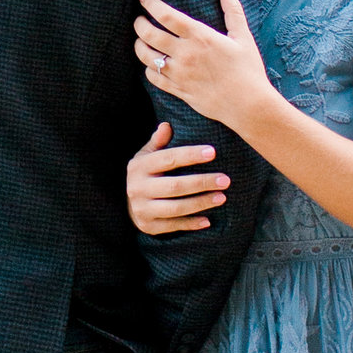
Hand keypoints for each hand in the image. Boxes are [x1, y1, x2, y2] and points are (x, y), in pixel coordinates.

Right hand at [128, 117, 228, 239]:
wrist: (127, 204)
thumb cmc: (146, 174)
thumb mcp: (147, 156)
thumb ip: (158, 142)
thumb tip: (167, 125)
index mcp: (139, 167)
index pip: (168, 159)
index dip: (191, 155)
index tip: (213, 152)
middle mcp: (138, 188)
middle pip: (175, 186)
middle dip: (202, 182)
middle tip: (225, 180)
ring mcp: (142, 209)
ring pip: (176, 208)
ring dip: (201, 203)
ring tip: (222, 197)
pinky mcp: (148, 226)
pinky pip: (174, 226)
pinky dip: (192, 224)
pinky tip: (208, 220)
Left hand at [135, 0, 274, 134]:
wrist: (249, 105)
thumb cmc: (248, 69)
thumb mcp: (243, 36)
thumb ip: (232, 9)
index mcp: (200, 36)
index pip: (166, 15)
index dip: (151, 4)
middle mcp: (185, 54)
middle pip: (149, 34)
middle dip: (139, 24)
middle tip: (139, 19)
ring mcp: (179, 73)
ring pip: (146, 57)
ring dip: (139, 46)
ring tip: (141, 40)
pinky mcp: (178, 90)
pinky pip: (153, 78)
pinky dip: (148, 69)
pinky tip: (152, 64)